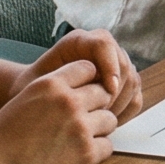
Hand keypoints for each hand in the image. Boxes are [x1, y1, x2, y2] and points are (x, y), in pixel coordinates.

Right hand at [0, 59, 119, 163]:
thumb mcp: (22, 101)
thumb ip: (50, 92)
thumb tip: (76, 88)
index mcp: (50, 84)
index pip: (88, 67)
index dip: (88, 82)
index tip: (82, 96)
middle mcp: (69, 101)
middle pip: (103, 93)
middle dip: (95, 107)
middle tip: (79, 124)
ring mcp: (80, 127)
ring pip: (110, 119)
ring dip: (98, 130)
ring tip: (76, 142)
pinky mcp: (86, 153)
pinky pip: (107, 146)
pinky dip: (96, 152)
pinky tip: (76, 158)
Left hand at [13, 29, 141, 121]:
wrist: (33, 100)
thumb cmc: (29, 93)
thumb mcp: (37, 86)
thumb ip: (61, 84)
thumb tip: (91, 93)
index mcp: (78, 42)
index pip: (103, 44)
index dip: (110, 66)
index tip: (108, 90)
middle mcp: (99, 48)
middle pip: (123, 64)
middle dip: (116, 92)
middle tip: (99, 114)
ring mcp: (113, 64)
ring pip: (132, 80)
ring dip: (121, 103)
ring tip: (101, 121)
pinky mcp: (121, 81)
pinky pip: (135, 93)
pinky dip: (126, 109)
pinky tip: (109, 122)